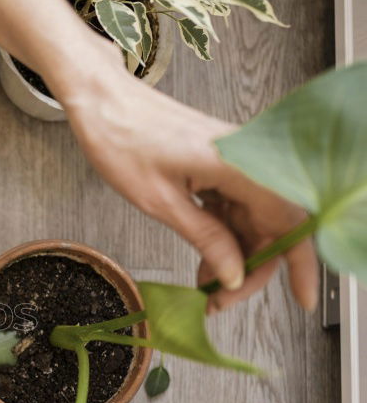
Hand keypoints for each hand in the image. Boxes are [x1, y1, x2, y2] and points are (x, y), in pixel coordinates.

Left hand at [61, 53, 318, 312]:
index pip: (290, 221)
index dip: (300, 263)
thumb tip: (234, 274)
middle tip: (219, 300)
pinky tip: (205, 259)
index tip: (302, 298)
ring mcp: (234, 162)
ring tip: (205, 287)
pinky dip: (223, 235)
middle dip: (251, 268)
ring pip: (253, 219)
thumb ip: (205, 237)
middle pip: (273, 225)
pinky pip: (235, 206)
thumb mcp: (160, 202)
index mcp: (240, 165)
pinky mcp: (219, 164)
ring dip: (236, 255)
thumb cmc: (121, 142)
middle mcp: (247, 160)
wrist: (102, 102)